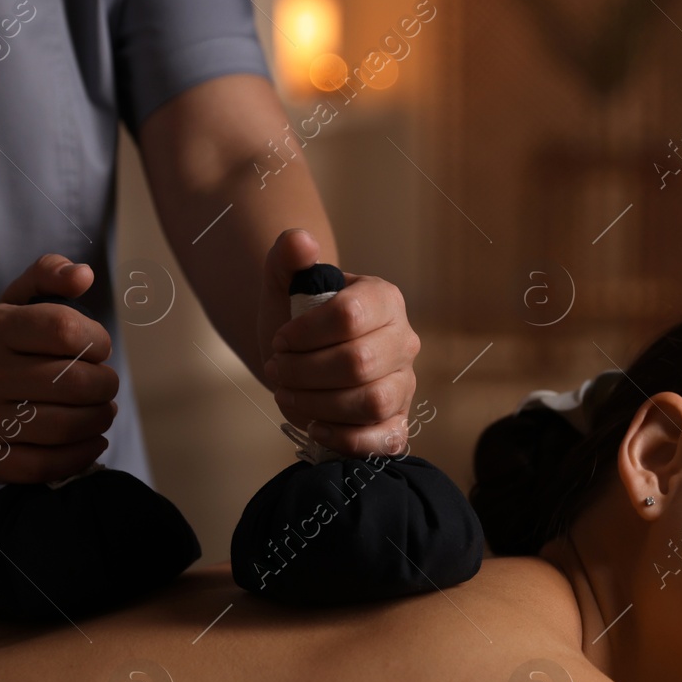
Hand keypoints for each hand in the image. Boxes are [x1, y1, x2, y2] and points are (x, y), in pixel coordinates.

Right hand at [0, 254, 118, 482]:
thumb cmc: (5, 347)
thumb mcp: (18, 300)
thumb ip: (50, 274)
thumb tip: (82, 275)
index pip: (65, 330)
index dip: (98, 340)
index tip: (98, 348)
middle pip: (74, 383)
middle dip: (106, 384)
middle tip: (104, 384)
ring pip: (66, 426)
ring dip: (100, 419)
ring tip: (101, 411)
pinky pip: (50, 465)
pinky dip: (83, 454)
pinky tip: (93, 440)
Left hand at [256, 229, 419, 457]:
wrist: (300, 359)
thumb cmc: (296, 320)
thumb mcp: (284, 284)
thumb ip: (288, 255)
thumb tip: (302, 242)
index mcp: (384, 300)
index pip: (350, 317)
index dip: (305, 334)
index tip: (279, 339)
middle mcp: (403, 341)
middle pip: (358, 364)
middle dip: (304, 371)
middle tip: (277, 369)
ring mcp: (404, 385)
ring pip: (370, 403)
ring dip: (317, 403)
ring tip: (288, 394)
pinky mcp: (396, 423)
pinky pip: (383, 440)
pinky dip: (346, 439)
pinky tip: (316, 426)